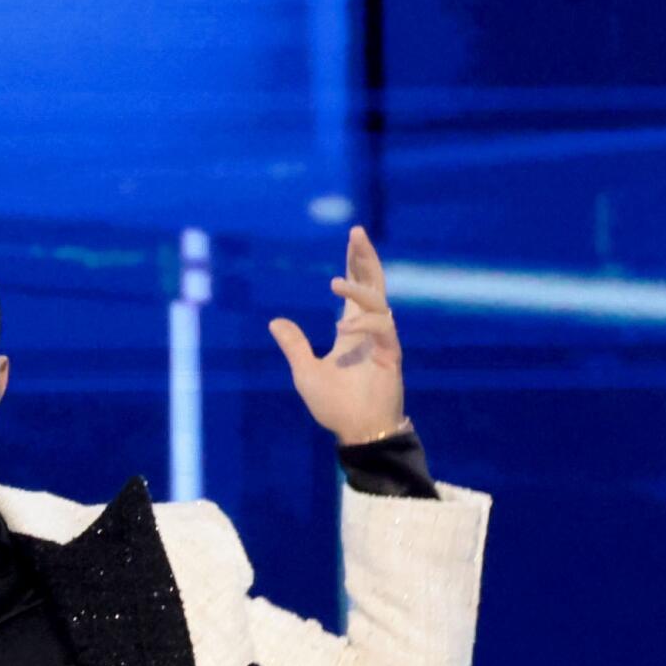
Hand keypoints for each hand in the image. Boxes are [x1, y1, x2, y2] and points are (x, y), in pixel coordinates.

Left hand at [268, 226, 406, 444]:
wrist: (357, 433)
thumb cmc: (334, 407)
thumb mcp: (305, 372)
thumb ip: (294, 345)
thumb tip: (275, 321)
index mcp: (351, 330)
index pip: (356, 288)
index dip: (354, 263)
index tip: (352, 238)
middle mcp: (369, 330)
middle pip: (372, 284)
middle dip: (365, 258)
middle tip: (356, 233)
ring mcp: (382, 341)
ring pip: (378, 301)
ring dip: (358, 289)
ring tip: (333, 283)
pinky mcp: (391, 355)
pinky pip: (383, 328)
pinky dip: (364, 322)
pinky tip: (343, 328)